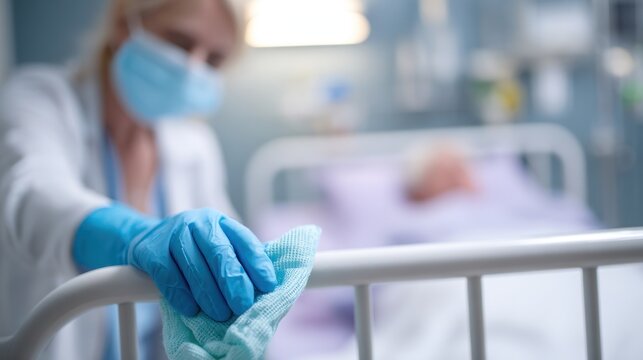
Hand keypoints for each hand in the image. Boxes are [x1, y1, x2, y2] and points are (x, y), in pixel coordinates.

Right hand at [127, 209, 276, 320]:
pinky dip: (180, 294)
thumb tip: (264, 290)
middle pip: (219, 252)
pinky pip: (167, 274)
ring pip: (194, 265)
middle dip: (233, 281)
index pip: (244, 240)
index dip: (258, 263)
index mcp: (221, 223)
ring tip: (220, 314)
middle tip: (243, 305)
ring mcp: (172, 232)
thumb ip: (236, 263)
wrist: (146, 240)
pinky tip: (191, 309)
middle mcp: (198, 222)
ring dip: (209, 293)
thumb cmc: (192, 251)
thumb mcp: (215, 249)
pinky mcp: (150, 249)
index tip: (268, 285)